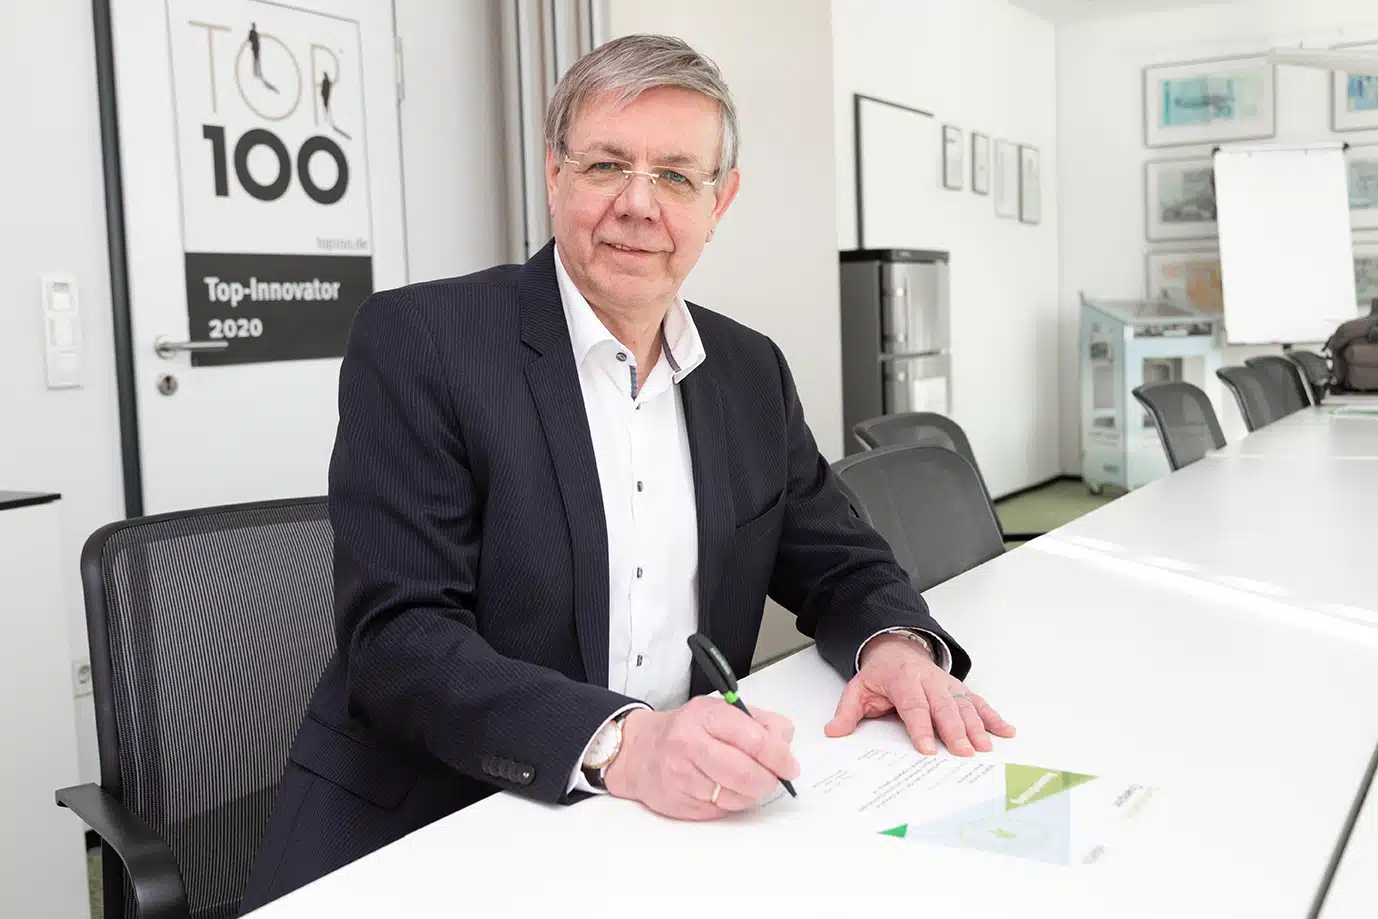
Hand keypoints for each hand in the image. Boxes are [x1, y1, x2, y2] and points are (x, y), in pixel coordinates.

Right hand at [603, 698, 798, 820]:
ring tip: (745, 781)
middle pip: (747, 774)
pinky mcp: (679, 804)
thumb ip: (759, 723)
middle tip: (774, 778)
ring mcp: (682, 776)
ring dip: (750, 794)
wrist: (640, 751)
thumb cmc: (687, 729)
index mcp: (707, 716)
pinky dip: (731, 803)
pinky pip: (721, 811)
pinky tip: (722, 789)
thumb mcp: (721, 711)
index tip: (790, 766)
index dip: (779, 757)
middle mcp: (690, 744)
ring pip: (737, 797)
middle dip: (768, 780)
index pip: (755, 740)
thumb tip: (785, 746)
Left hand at [825, 633, 1014, 755]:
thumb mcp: (858, 689)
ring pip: (964, 705)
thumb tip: (833, 732)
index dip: (922, 728)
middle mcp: (929, 681)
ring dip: (977, 727)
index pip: (914, 706)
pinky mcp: (959, 688)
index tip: (928, 749)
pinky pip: (978, 702)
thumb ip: (847, 712)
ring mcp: (947, 684)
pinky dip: (993, 716)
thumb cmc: (880, 674)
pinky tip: (1006, 731)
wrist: (896, 648)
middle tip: (964, 753)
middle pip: (944, 707)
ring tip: (984, 747)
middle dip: (955, 731)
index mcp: (904, 681)